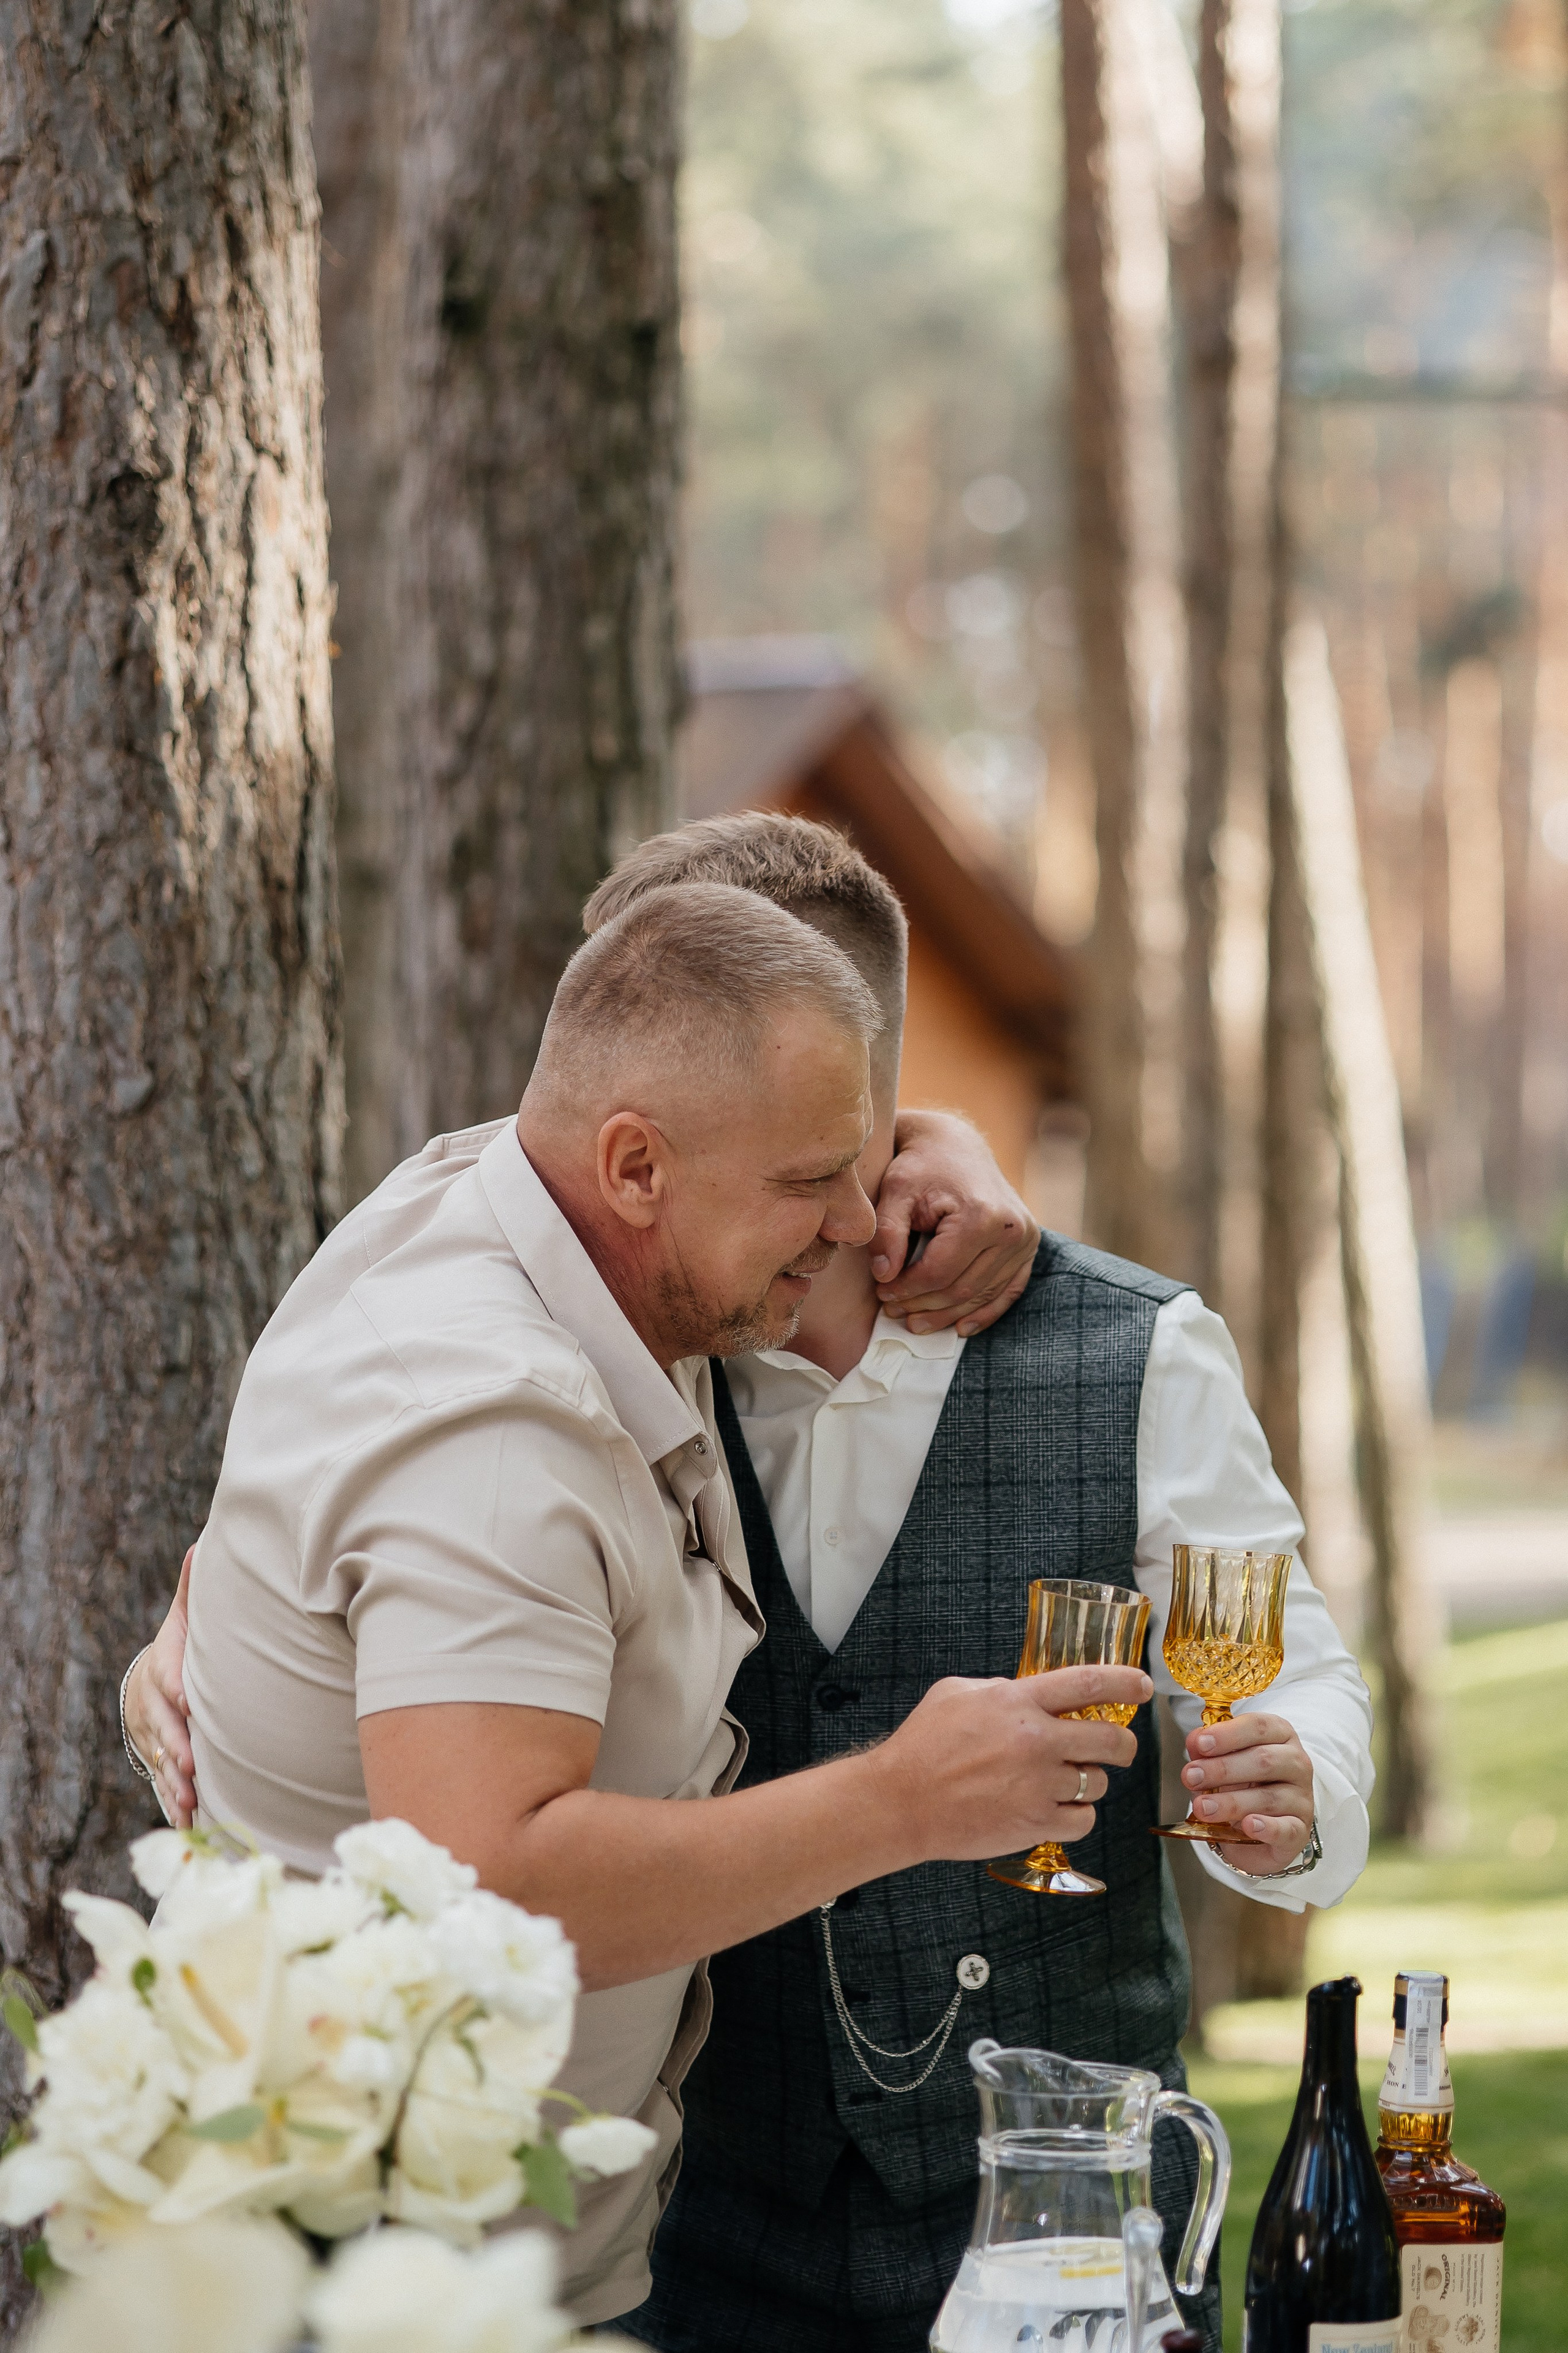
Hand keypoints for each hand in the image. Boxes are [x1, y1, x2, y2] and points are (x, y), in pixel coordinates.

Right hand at [125, 1548, 197, 1828]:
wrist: (155, 1680)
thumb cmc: (184, 1644)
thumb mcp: (186, 1617)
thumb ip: (193, 1590)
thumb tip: (199, 1546)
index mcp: (163, 1665)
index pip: (166, 1674)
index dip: (176, 1687)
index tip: (190, 1700)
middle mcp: (153, 1703)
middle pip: (162, 1725)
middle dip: (176, 1744)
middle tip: (193, 1762)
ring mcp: (153, 1735)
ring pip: (161, 1759)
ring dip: (174, 1781)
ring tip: (191, 1800)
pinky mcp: (160, 1759)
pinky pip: (164, 1782)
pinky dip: (174, 1802)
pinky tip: (189, 1821)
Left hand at [871, 1107, 1039, 1336]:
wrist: (956, 1146)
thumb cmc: (921, 1167)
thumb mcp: (895, 1191)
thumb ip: (887, 1233)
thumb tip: (884, 1277)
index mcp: (982, 1215)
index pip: (939, 1273)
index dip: (906, 1290)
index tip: (882, 1294)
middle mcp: (1012, 1230)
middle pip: (962, 1288)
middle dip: (923, 1305)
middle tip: (892, 1312)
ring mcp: (1026, 1240)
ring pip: (982, 1295)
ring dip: (947, 1314)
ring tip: (914, 1322)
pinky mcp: (1029, 1246)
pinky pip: (1008, 1291)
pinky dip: (984, 1312)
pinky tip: (960, 1328)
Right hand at [874, 1663, 1149, 1862]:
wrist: (902, 1801)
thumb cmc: (923, 1744)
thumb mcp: (957, 1692)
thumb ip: (1002, 1689)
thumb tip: (1030, 1693)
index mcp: (1018, 1702)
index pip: (1088, 1684)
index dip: (1125, 1683)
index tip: (1143, 1686)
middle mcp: (1037, 1742)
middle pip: (1111, 1740)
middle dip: (1123, 1744)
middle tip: (1117, 1747)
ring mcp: (1039, 1786)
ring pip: (1097, 1783)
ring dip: (1088, 1780)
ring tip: (1062, 1781)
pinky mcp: (1036, 1823)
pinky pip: (1083, 1820)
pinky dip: (1075, 1814)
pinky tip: (1053, 1807)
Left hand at [1180, 1712, 1315, 1875]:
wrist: (1260, 1829)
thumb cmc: (1243, 1784)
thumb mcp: (1223, 1762)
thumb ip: (1208, 1751)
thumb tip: (1195, 1741)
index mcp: (1280, 1735)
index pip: (1259, 1727)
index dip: (1228, 1734)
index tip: (1200, 1743)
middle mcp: (1297, 1763)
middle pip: (1264, 1760)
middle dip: (1222, 1768)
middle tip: (1191, 1776)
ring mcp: (1302, 1797)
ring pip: (1269, 1797)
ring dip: (1231, 1802)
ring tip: (1202, 1807)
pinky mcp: (1300, 1829)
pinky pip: (1287, 1829)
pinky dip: (1268, 1828)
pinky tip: (1248, 1825)